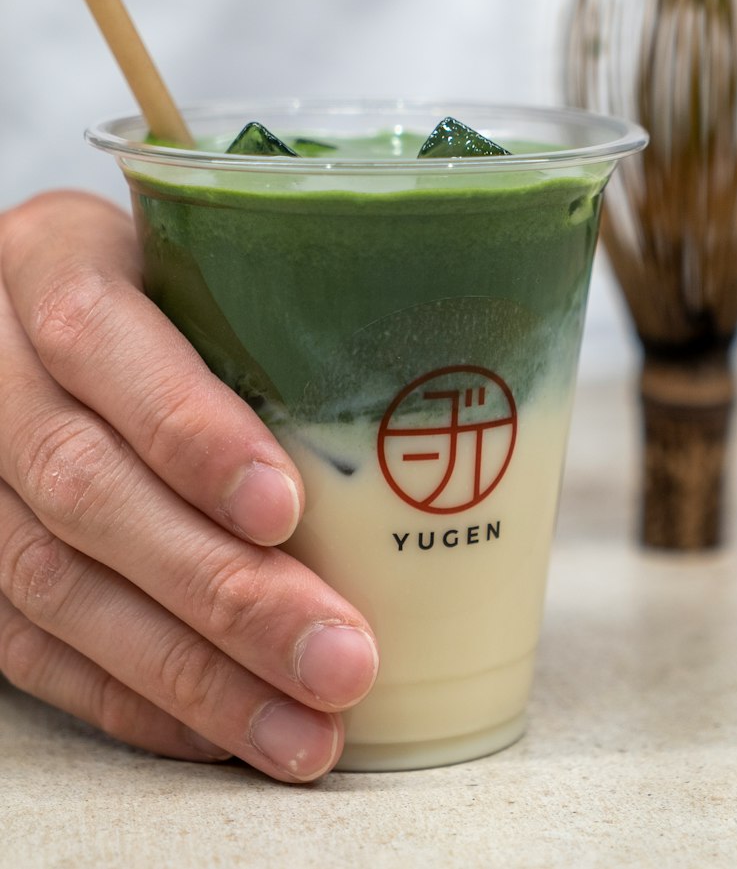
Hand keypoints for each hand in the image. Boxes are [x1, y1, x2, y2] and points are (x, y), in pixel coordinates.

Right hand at [0, 191, 378, 781]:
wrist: (37, 316)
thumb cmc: (168, 280)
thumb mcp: (208, 254)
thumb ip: (284, 304)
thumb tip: (447, 390)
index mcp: (55, 262)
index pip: (102, 339)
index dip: (187, 431)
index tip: (285, 509)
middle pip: (87, 486)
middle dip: (222, 587)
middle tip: (341, 657)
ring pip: (57, 585)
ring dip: (192, 672)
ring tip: (306, 729)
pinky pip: (34, 645)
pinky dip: (138, 697)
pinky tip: (228, 729)